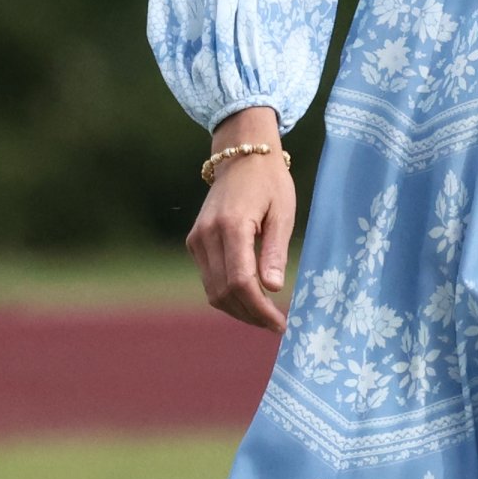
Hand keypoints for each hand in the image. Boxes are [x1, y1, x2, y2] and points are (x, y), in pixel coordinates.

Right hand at [186, 107, 294, 332]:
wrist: (242, 155)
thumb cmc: (270, 181)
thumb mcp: (283, 211)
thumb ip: (276, 249)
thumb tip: (274, 288)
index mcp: (231, 225)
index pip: (240, 282)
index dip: (260, 309)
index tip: (280, 323)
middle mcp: (207, 235)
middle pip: (223, 292)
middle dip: (250, 314)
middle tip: (276, 323)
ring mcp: (197, 239)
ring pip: (213, 291)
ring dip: (238, 309)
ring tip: (266, 315)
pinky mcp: (194, 242)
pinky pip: (209, 279)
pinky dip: (228, 294)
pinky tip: (251, 298)